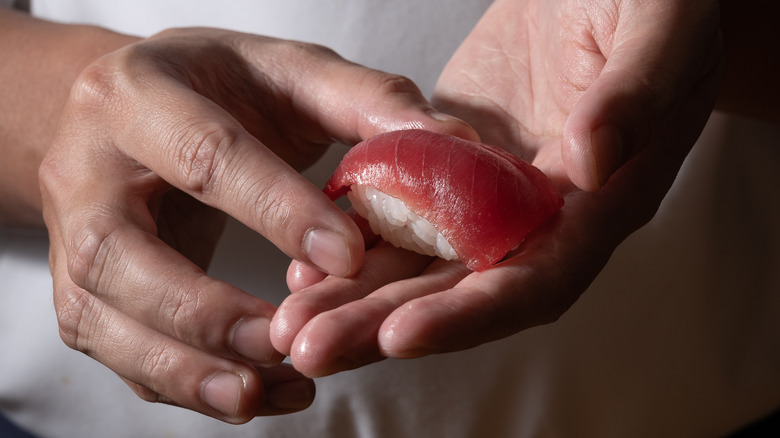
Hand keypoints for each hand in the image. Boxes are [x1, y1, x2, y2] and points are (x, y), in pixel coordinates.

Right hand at [39, 27, 474, 421]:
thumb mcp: (289, 72)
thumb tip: (450, 142)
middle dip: (209, 313)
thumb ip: (364, 100)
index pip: (203, 157)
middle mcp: (85, 168)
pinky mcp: (80, 286)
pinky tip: (250, 395)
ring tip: (270, 392)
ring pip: (102, 318)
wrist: (137, 110)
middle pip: (119, 253)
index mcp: (136, 94)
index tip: (347, 259)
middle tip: (293, 345)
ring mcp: (70, 234)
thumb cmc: (220, 88)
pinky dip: (180, 384)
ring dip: (187, 368)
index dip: (275, 211)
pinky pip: (114, 349)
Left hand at [271, 0, 721, 375]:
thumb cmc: (650, 1)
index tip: (401, 335)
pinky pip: (400, 210)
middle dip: (385, 323)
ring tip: (290, 320)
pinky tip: (304, 259)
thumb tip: (590, 160)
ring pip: (419, 260)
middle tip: (310, 347)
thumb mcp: (661, 30)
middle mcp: (543, 216)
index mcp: (603, 202)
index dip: (471, 314)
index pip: (537, 279)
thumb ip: (637, 95)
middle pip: (461, 291)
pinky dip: (353, 237)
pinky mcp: (453, 164)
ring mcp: (492, 194)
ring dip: (355, 295)